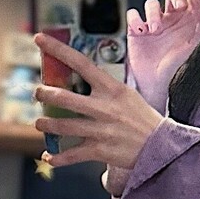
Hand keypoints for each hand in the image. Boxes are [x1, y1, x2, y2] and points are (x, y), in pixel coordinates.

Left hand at [34, 32, 164, 174]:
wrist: (161, 145)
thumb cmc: (141, 117)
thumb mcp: (126, 94)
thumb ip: (103, 87)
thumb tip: (80, 78)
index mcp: (110, 88)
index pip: (80, 63)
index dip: (57, 50)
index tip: (40, 40)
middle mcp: (103, 107)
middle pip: (65, 97)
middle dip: (45, 94)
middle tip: (38, 93)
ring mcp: (100, 130)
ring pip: (63, 126)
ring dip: (46, 125)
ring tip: (40, 123)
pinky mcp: (100, 150)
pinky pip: (72, 155)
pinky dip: (58, 158)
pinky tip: (50, 156)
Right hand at [125, 0, 199, 110]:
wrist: (161, 85)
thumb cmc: (183, 68)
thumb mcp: (199, 44)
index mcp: (190, 18)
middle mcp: (173, 17)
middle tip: (176, 7)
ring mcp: (154, 23)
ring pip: (151, 3)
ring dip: (154, 14)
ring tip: (155, 30)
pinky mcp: (137, 30)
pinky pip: (134, 14)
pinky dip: (137, 20)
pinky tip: (142, 31)